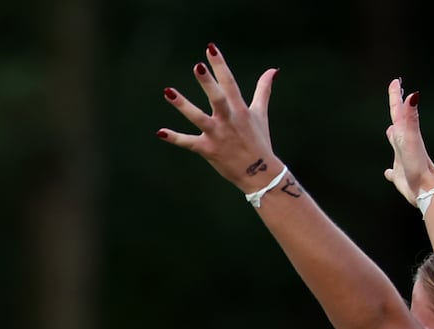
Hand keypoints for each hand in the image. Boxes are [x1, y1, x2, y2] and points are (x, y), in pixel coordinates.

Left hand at [157, 43, 282, 193]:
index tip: (210, 49)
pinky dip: (175, 138)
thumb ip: (263, 90)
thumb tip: (273, 70)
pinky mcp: (208, 150)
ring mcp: (218, 135)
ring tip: (168, 91)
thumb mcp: (261, 114)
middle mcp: (229, 120)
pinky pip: (189, 143)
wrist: (259, 173)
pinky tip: (160, 132)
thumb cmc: (259, 141)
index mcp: (240, 109)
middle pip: (218, 98)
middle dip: (208, 83)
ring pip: (198, 118)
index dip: (220, 65)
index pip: (229, 83)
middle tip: (197, 67)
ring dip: (183, 105)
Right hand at [384, 79, 433, 204]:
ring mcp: (402, 159)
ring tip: (390, 129)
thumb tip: (413, 95)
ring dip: (392, 136)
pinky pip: (393, 170)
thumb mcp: (412, 138)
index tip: (395, 82)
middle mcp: (403, 144)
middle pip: (398, 122)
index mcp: (404, 134)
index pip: (398, 111)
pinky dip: (390, 170)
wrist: (426, 188)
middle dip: (396, 110)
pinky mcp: (401, 175)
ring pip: (395, 143)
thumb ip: (411, 117)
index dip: (395, 97)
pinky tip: (388, 172)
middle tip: (395, 97)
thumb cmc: (418, 163)